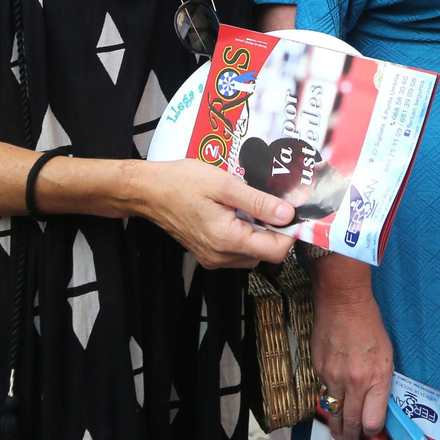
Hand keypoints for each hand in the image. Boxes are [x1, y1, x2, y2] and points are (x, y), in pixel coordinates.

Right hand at [130, 159, 294, 268]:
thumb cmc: (182, 182)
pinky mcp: (207, 254)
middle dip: (273, 229)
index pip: (276, 251)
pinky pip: (236, 251)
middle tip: (267, 202)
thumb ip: (258, 201)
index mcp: (228, 240)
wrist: (149, 191)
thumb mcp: (224, 185)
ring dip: (258, 232)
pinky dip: (243, 234)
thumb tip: (288, 214)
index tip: (291, 210)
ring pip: (252, 253)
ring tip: (248, 205)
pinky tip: (235, 213)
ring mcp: (213, 258)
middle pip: (266, 253)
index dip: (289, 231)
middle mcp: (221, 256)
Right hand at [312, 258, 392, 439]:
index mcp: (377, 377)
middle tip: (350, 439)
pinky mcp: (318, 369)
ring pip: (333, 411)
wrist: (343, 302)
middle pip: (350, 422)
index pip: (373, 421)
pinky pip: (324, 390)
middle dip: (351, 435)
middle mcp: (354, 381)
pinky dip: (329, 393)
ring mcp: (333, 376)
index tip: (372, 431)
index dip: (372, 430)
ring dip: (336, 423)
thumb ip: (381, 383)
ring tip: (339, 429)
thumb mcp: (386, 355)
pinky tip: (334, 387)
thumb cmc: (369, 325)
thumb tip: (377, 405)